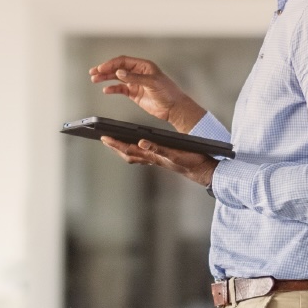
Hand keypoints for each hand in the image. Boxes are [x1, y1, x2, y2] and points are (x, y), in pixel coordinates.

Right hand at [88, 55, 205, 132]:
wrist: (174, 108)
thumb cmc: (168, 92)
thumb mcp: (152, 83)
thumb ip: (135, 78)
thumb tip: (119, 72)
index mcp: (143, 66)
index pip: (123, 61)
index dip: (111, 64)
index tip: (101, 68)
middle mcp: (138, 72)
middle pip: (118, 68)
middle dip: (105, 70)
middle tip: (93, 72)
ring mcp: (135, 83)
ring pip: (117, 78)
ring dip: (106, 78)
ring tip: (94, 79)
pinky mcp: (134, 93)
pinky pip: (120, 89)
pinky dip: (112, 89)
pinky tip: (106, 90)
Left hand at [100, 136, 216, 187]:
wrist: (203, 170)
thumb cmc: (191, 161)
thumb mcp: (174, 153)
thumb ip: (158, 148)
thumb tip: (141, 142)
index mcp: (153, 156)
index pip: (130, 149)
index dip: (116, 143)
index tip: (104, 137)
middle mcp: (152, 159)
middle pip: (128, 153)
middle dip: (115, 146)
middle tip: (104, 138)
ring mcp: (157, 160)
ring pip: (135, 155)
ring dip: (123, 149)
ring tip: (114, 142)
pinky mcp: (162, 159)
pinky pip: (144, 155)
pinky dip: (136, 150)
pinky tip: (136, 146)